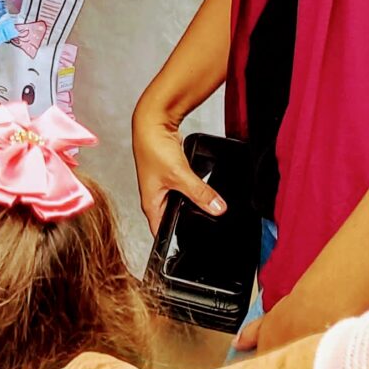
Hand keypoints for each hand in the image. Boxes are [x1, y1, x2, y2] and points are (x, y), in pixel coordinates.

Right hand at [133, 102, 221, 234]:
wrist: (153, 123)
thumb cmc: (152, 148)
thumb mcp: (179, 175)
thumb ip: (200, 193)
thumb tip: (217, 208)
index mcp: (151, 204)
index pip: (162, 233)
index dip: (175, 241)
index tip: (193, 245)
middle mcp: (156, 198)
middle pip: (175, 218)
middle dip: (190, 222)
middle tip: (207, 226)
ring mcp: (164, 186)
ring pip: (182, 203)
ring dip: (194, 204)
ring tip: (207, 206)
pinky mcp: (173, 175)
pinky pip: (186, 189)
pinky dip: (196, 190)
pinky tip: (205, 189)